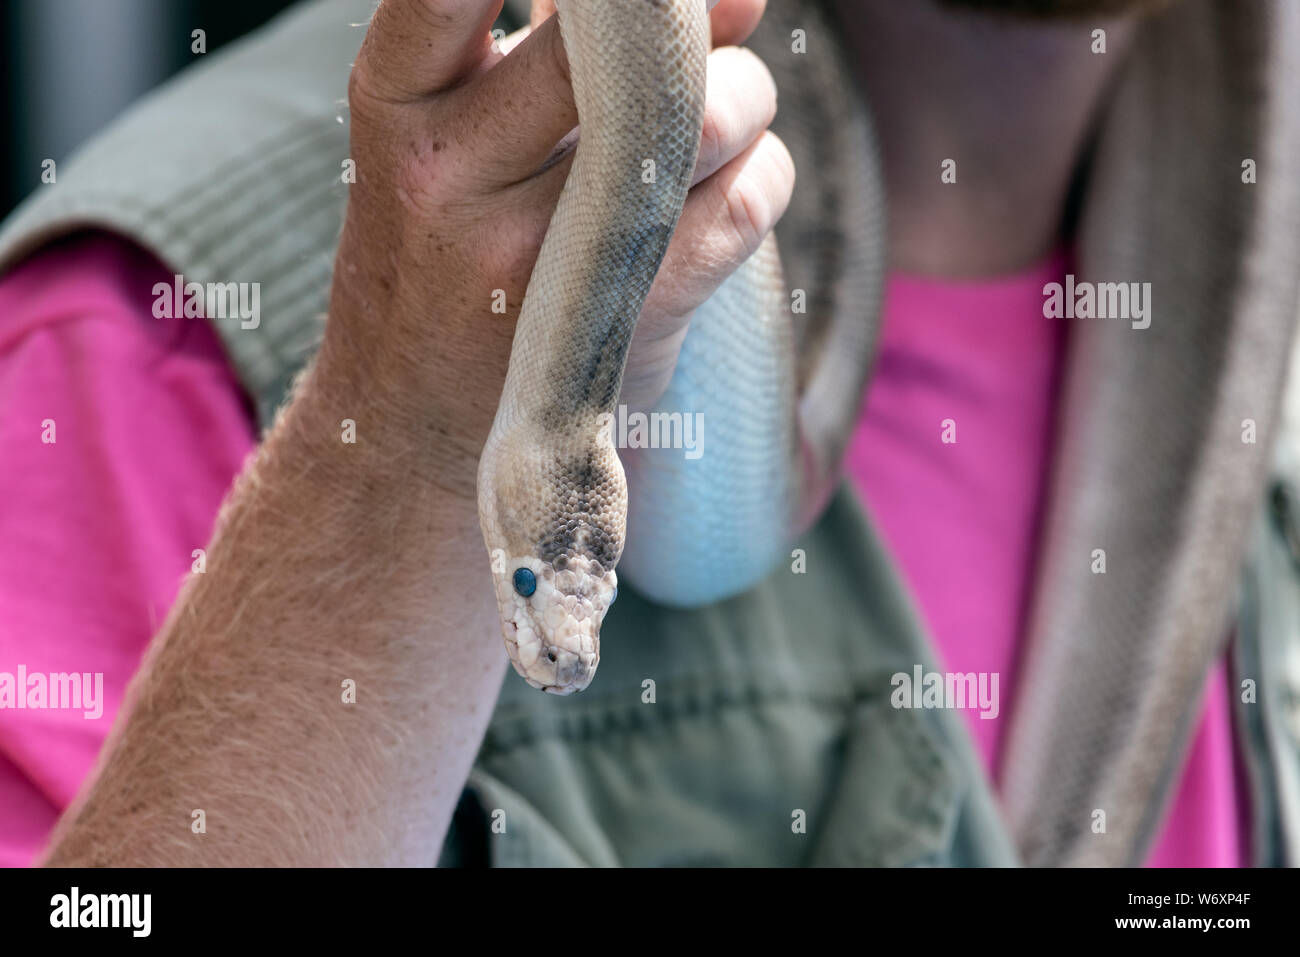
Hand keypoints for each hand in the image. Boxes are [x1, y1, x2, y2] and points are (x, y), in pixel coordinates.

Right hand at [318, 0, 794, 495]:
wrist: (412, 428)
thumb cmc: (444, 263)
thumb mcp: (453, 140)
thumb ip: (558, 49)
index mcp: (394, 101)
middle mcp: (449, 170)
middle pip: (629, 39)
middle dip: (697, 25)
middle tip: (713, 35)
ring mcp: (534, 254)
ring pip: (709, 114)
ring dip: (746, 100)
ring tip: (719, 124)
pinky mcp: (619, 320)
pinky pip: (744, 202)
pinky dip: (763, 179)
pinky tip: (730, 194)